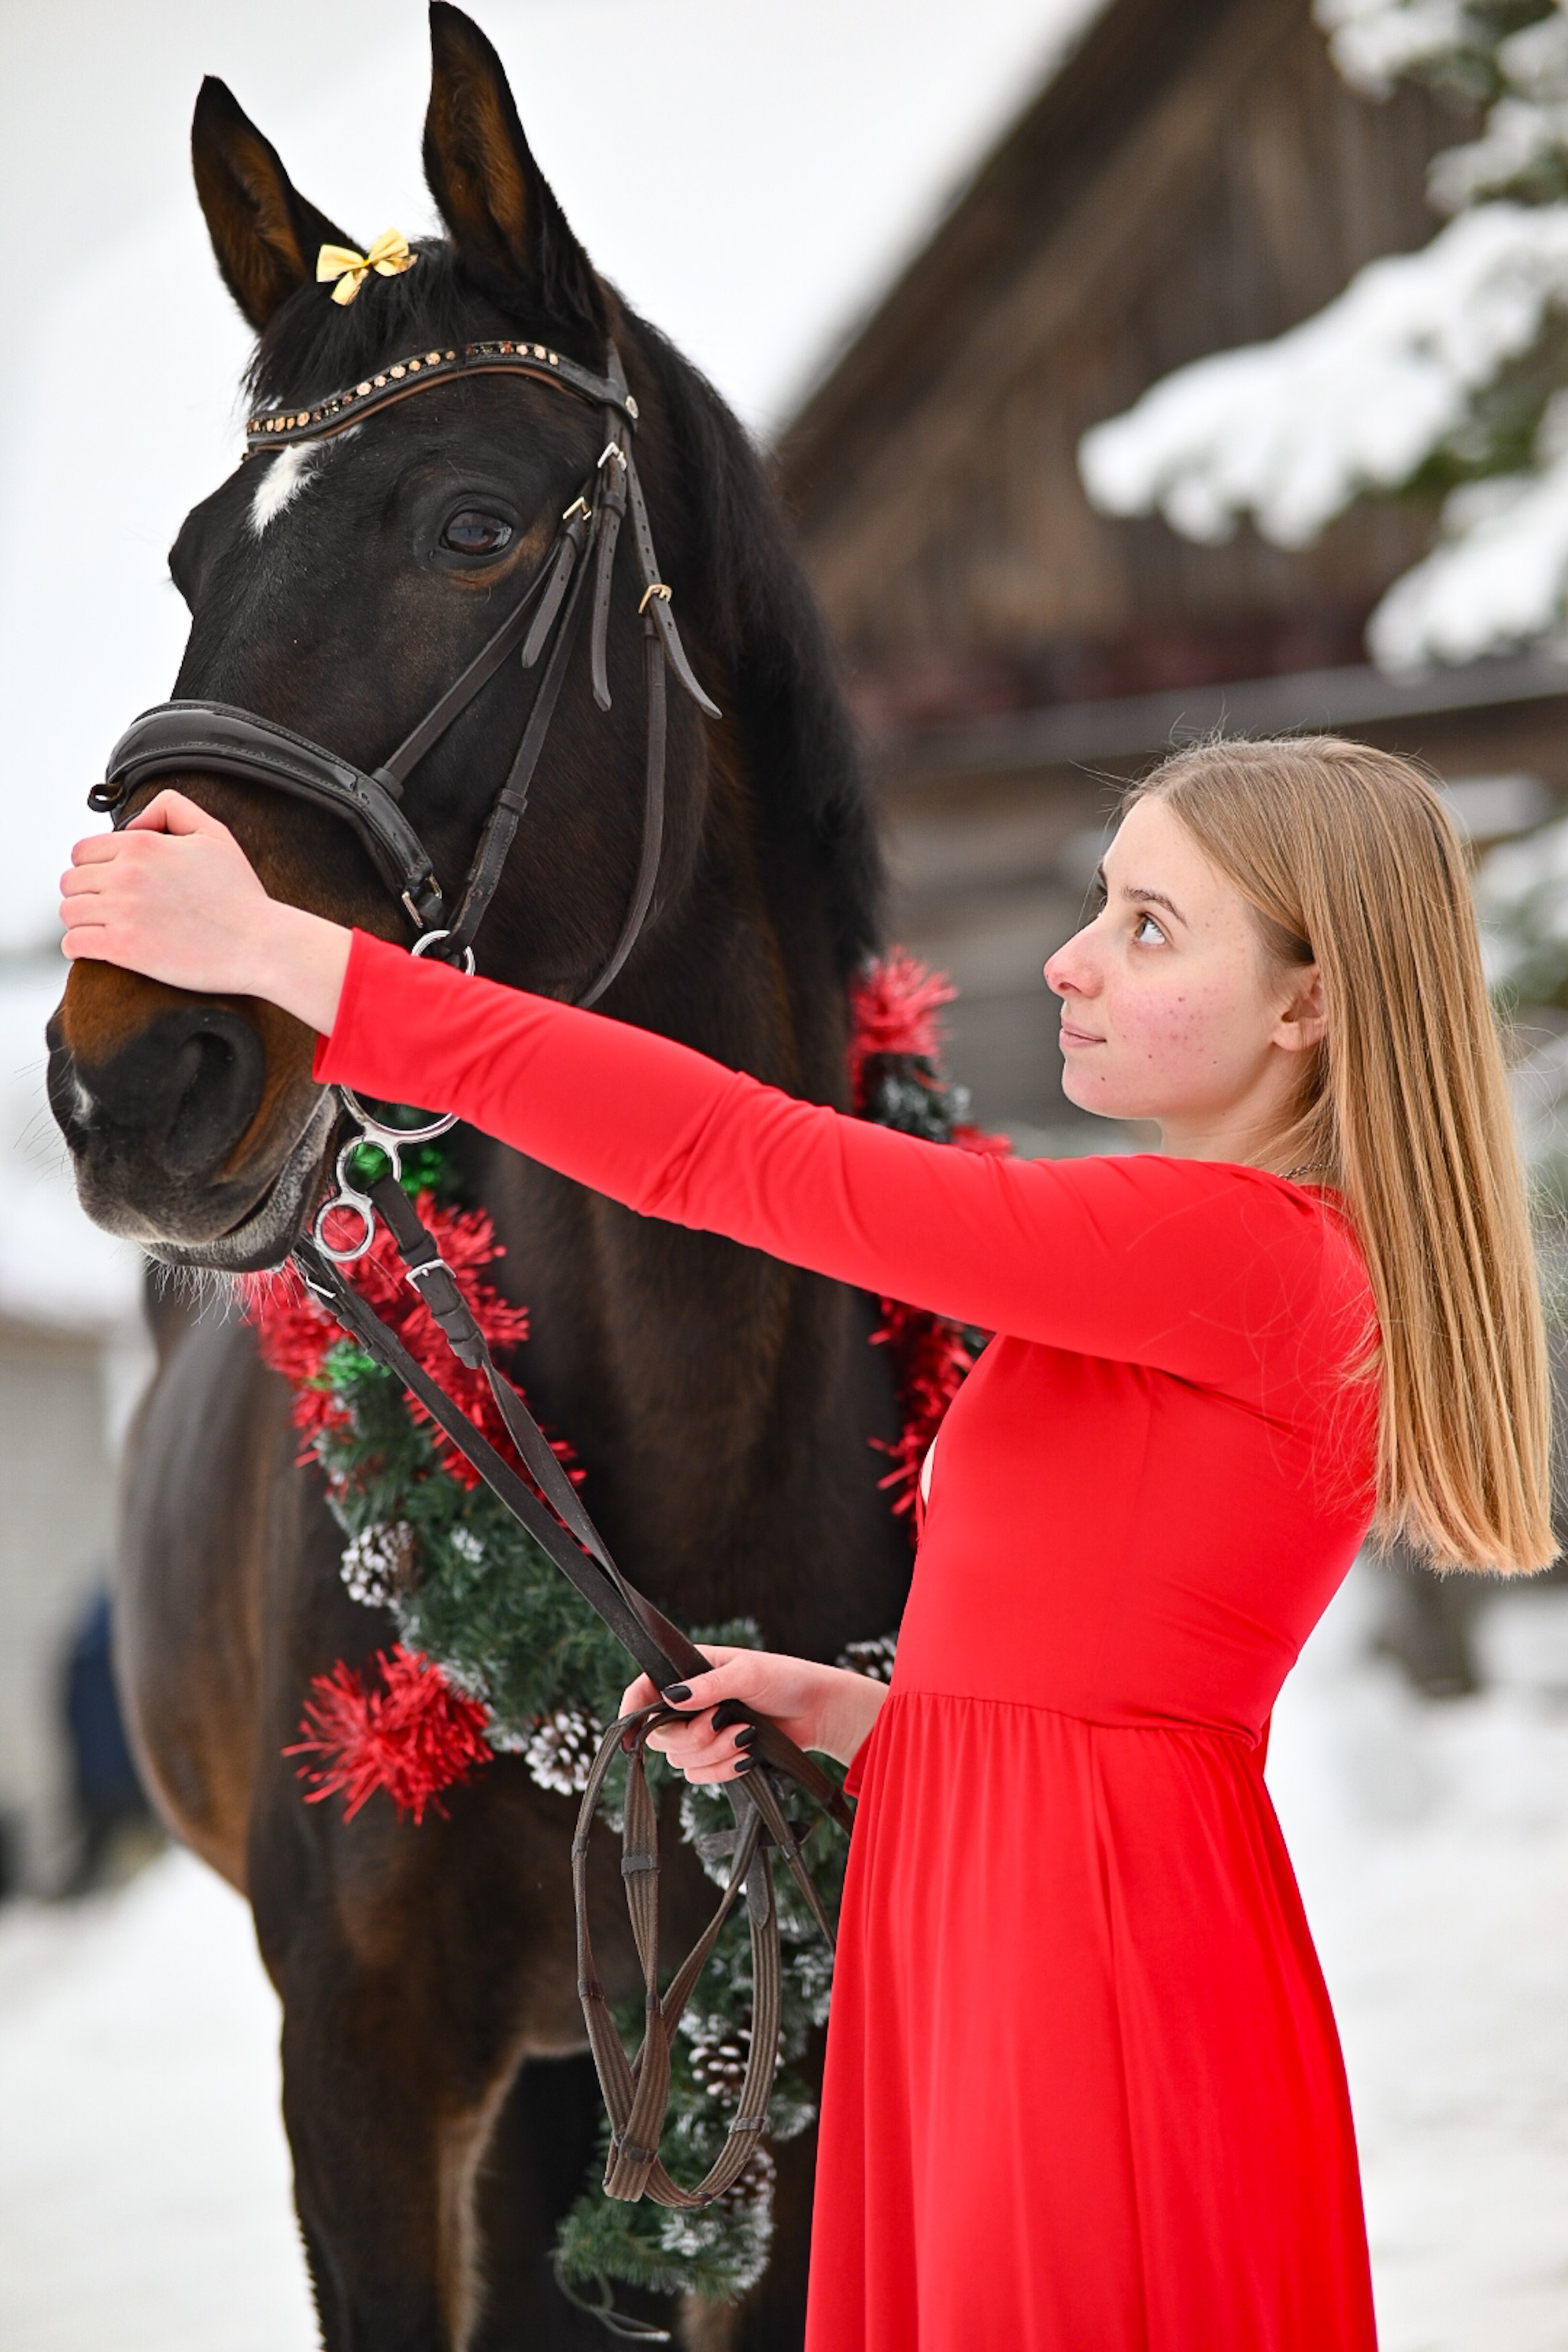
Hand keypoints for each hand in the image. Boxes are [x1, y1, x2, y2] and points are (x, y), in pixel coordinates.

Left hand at [60, 791, 351, 1030]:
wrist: (260, 944)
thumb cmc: (241, 896)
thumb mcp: (214, 834)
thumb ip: (171, 808)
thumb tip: (132, 821)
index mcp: (142, 844)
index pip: (83, 851)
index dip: (93, 868)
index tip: (110, 884)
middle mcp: (127, 873)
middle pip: (70, 882)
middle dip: (86, 894)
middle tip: (109, 909)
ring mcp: (122, 911)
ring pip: (69, 912)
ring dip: (82, 921)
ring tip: (104, 930)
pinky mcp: (123, 948)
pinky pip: (73, 944)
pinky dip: (79, 948)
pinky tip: (98, 949)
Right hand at [618, 1644, 887, 1783]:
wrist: (818, 1710)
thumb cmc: (785, 1679)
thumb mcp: (747, 1673)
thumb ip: (709, 1685)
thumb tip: (671, 1696)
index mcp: (690, 1673)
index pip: (644, 1689)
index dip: (632, 1710)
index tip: (632, 1732)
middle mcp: (691, 1703)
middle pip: (661, 1735)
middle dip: (692, 1736)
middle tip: (723, 1722)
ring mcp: (703, 1731)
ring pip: (681, 1759)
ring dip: (713, 1753)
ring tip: (745, 1735)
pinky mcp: (719, 1755)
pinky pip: (700, 1776)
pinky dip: (722, 1770)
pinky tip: (746, 1756)